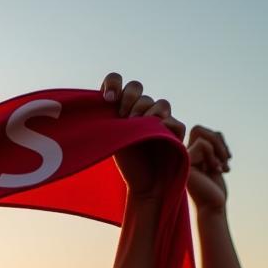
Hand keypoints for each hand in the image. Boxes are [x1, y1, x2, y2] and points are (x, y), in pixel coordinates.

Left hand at [101, 73, 185, 198]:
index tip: (107, 99)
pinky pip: (175, 123)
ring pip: (159, 103)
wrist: (143, 185)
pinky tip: (157, 130)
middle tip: (122, 115)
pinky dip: (166, 125)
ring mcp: (160, 119)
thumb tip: (92, 105)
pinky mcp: (175, 133)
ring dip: (146, 111)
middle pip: (136, 87)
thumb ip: (102, 122)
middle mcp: (140, 109)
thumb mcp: (107, 140)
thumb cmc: (124, 162)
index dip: (113, 83)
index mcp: (121, 107)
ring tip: (137, 124)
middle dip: (128, 97)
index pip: (116, 82)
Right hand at [186, 126, 230, 214]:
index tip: (227, 157)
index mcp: (188, 156)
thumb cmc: (215, 189)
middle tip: (228, 159)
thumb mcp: (216, 163)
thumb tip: (215, 133)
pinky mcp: (184, 162)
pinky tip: (216, 170)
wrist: (213, 206)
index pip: (201, 132)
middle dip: (218, 140)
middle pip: (198, 129)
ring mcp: (181, 159)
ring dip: (219, 148)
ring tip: (224, 166)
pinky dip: (213, 154)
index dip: (217, 138)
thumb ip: (212, 147)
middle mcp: (181, 156)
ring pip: (201, 134)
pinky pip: (202, 144)